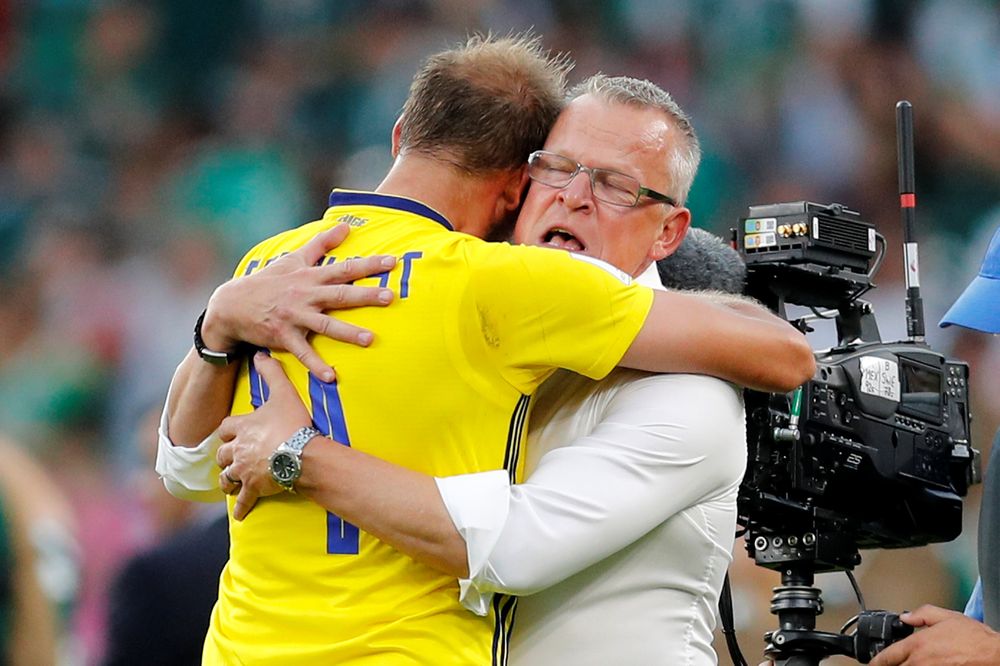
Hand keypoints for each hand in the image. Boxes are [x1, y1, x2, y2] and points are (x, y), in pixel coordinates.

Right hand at [201, 223, 395, 380]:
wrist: (233, 304)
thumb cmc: (269, 281)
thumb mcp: (294, 259)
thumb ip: (321, 244)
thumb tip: (345, 226)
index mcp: (310, 277)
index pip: (344, 268)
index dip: (368, 265)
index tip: (392, 262)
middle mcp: (305, 296)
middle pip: (339, 294)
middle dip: (365, 295)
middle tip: (389, 297)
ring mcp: (295, 317)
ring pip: (325, 324)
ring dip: (347, 332)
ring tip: (369, 339)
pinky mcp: (284, 336)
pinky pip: (303, 353)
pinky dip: (316, 365)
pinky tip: (331, 377)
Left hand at [216, 352, 316, 519]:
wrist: (300, 454)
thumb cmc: (293, 423)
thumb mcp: (283, 393)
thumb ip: (271, 373)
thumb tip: (260, 354)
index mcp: (242, 427)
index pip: (225, 428)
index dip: (228, 431)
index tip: (231, 433)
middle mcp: (237, 449)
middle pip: (222, 454)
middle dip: (225, 457)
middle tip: (229, 459)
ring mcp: (243, 470)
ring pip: (227, 477)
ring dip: (228, 480)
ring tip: (231, 482)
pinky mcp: (253, 487)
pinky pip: (243, 500)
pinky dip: (241, 507)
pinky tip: (240, 513)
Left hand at [869, 604, 999, 664]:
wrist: (994, 655)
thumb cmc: (974, 639)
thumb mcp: (946, 616)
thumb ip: (922, 614)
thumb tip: (907, 617)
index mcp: (917, 645)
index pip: (887, 656)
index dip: (876, 661)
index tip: (872, 663)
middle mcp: (920, 663)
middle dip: (891, 665)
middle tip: (889, 663)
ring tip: (907, 663)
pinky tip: (922, 665)